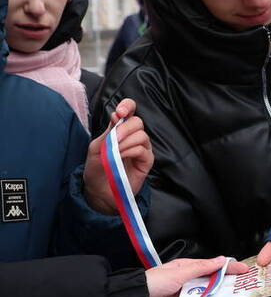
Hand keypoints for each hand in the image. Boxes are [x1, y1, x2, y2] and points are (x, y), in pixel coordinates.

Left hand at [84, 99, 153, 214]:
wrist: (98, 190)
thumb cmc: (96, 168)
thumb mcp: (96, 146)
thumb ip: (108, 131)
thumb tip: (117, 116)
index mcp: (121, 129)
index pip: (131, 110)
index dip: (128, 106)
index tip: (120, 113)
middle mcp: (134, 137)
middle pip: (138, 122)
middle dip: (125, 128)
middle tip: (114, 139)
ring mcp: (142, 149)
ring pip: (142, 135)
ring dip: (126, 142)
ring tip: (115, 152)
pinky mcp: (146, 161)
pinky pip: (143, 150)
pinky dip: (130, 151)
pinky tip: (121, 157)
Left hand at [146, 256, 249, 296]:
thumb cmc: (153, 283)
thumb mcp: (179, 271)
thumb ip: (202, 267)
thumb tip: (221, 260)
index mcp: (187, 268)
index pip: (213, 266)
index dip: (229, 267)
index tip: (244, 269)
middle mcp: (188, 282)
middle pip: (213, 282)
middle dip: (228, 283)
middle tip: (245, 284)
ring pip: (209, 296)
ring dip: (220, 296)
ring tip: (237, 296)